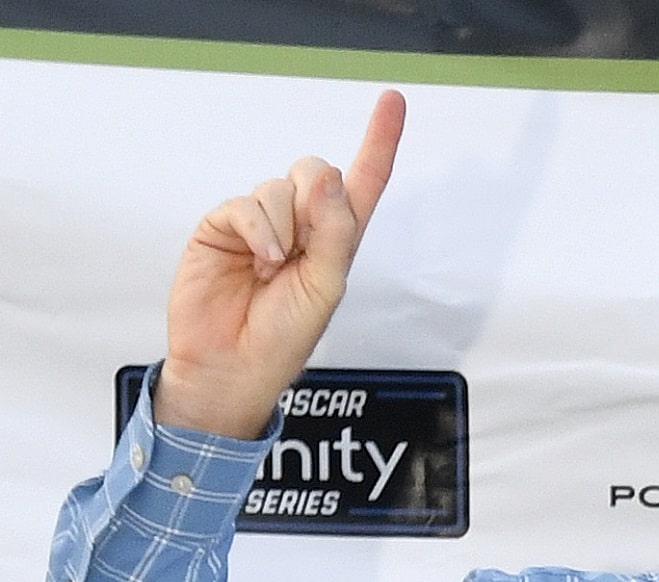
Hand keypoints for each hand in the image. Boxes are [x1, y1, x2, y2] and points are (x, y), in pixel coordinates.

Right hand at [154, 90, 406, 438]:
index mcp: (337, 238)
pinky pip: (246, 201)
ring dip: (283, 228)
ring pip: (279, 186)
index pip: (364, 181)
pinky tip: (259, 261)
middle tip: (304, 248)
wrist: (232, 364)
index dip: (379, 140)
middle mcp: (301, 223)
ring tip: (273, 270)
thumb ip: (334, 230)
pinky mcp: (224, 225)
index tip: (393, 100)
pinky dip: (258, 229)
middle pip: (316, 170)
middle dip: (315, 201)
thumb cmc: (286, 335)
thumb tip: (323, 175)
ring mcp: (261, 222)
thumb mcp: (326, 285)